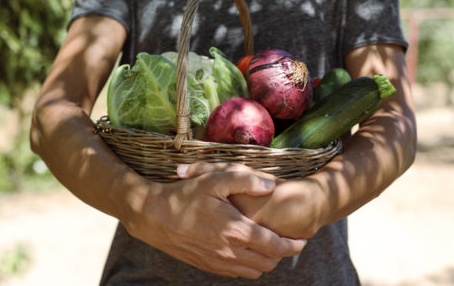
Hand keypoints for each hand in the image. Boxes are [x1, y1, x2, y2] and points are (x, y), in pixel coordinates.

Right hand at [119, 167, 305, 278]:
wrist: (152, 216)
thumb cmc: (184, 195)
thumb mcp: (214, 179)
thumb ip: (245, 179)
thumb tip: (271, 185)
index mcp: (237, 231)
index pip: (275, 246)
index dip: (292, 245)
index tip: (301, 240)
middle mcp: (230, 252)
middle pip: (268, 262)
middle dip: (282, 254)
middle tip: (287, 243)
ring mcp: (218, 262)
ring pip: (253, 272)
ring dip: (265, 262)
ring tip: (268, 247)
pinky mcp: (207, 266)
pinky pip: (236, 274)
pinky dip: (247, 266)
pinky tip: (245, 251)